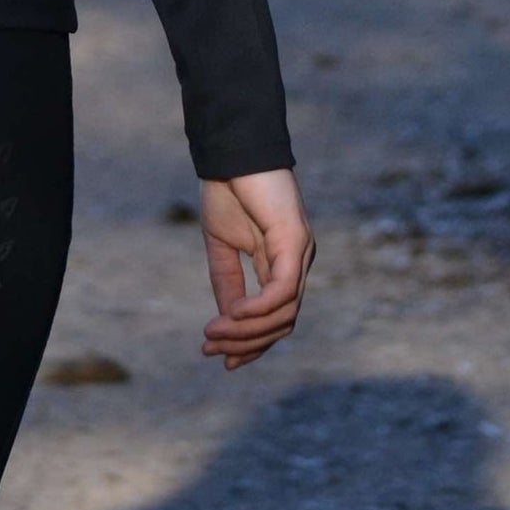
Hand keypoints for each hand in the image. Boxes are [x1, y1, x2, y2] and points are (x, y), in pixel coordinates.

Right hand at [199, 170, 312, 368]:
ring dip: (246, 331)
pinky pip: (282, 290)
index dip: (250, 344)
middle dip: (245, 343)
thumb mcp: (222, 244)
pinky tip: (232, 315)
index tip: (220, 359)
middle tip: (209, 349)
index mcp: (281, 264)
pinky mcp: (294, 242)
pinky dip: (258, 309)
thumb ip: (227, 282)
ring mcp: (300, 254)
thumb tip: (227, 322)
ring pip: (283, 314)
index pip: (275, 318)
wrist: (231, 150)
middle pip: (281, 323)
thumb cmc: (228, 189)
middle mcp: (297, 263)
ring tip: (212, 332)